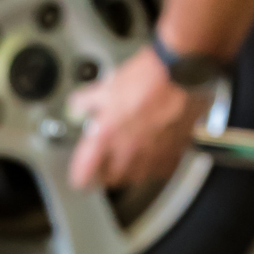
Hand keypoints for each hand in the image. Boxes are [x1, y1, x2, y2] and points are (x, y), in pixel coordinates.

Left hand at [67, 48, 215, 188]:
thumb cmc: (145, 77)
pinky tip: (151, 153)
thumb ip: (86, 101)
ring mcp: (151, 154)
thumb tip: (76, 107)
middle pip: (110, 179)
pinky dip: (152, 166)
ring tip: (126, 161)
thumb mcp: (107, 85)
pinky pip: (158, 170)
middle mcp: (128, 150)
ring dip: (127, 172)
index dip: (80, 176)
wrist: (178, 73)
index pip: (85, 171)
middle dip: (103, 175)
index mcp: (106, 135)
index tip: (79, 176)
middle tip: (102, 167)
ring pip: (135, 177)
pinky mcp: (172, 152)